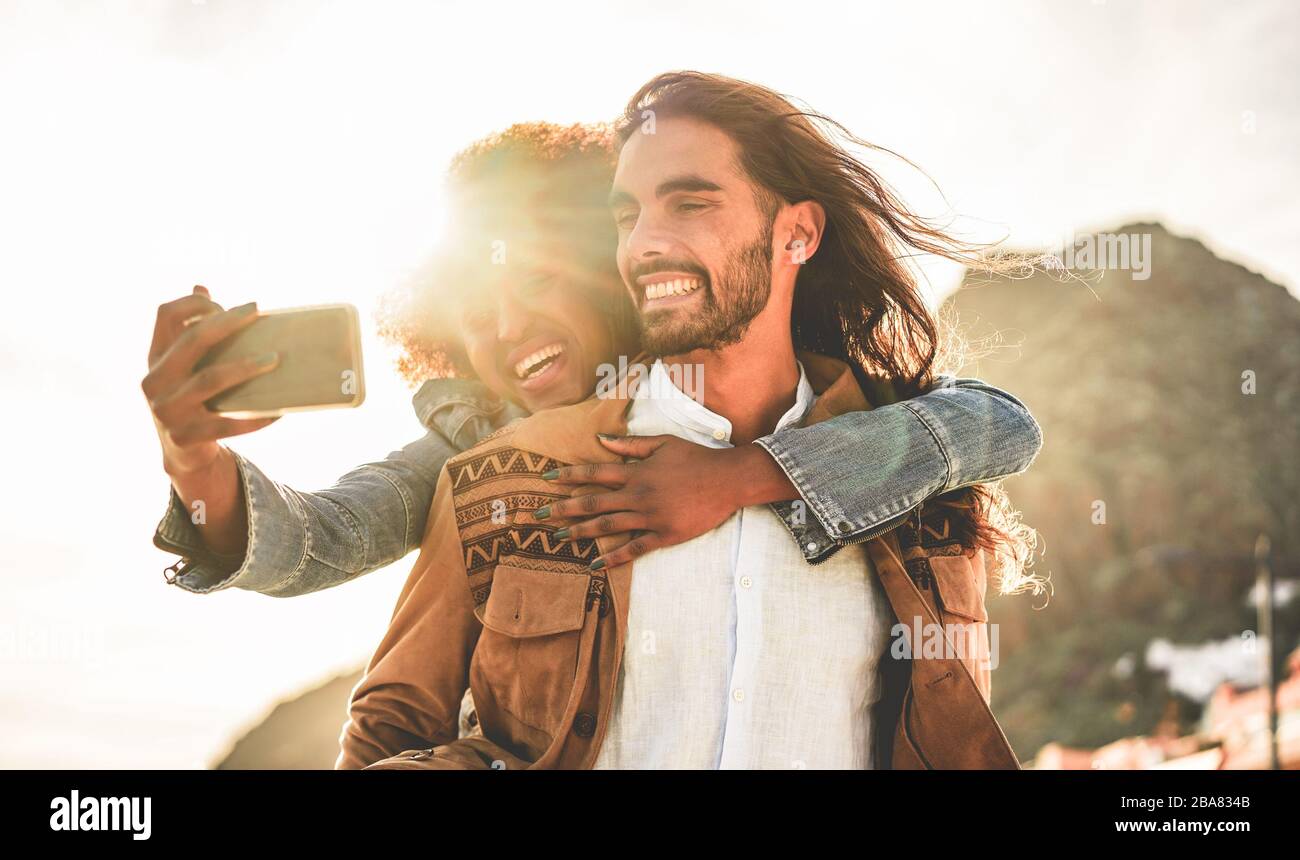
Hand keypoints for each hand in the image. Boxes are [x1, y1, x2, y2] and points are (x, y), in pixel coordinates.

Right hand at [142, 285, 279, 476]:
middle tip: (256, 312)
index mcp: (155, 358)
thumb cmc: (191, 397)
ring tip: (274, 359)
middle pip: (192, 342)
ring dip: (245, 367)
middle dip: (227, 323)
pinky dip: (256, 416)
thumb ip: (190, 331)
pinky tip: (279, 409)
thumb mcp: (183, 367)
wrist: (183, 454)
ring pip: (210, 380)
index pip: (165, 315)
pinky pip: (228, 423)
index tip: (223, 304)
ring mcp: (168, 411)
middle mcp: (154, 382)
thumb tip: (201, 286)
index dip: (193, 304)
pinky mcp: (187, 437)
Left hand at [539, 434, 795, 569]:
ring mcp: (651, 517)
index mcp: (637, 472)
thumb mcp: (663, 443)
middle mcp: (638, 494)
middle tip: (540, 514)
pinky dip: (614, 557)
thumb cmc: (696, 458)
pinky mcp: (665, 535)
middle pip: (593, 502)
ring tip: (560, 536)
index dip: (568, 476)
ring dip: (581, 532)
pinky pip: (635, 548)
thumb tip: (601, 439)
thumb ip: (630, 444)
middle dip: (564, 508)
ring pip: (608, 526)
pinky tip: (595, 563)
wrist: (728, 480)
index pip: (594, 473)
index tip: (546, 479)